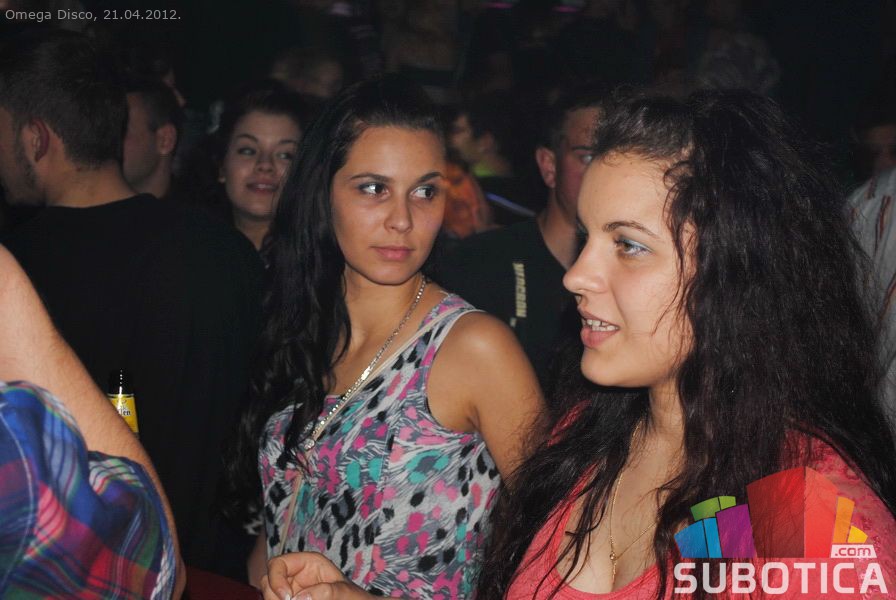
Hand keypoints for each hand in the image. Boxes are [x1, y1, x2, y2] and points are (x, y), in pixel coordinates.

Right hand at [260, 552, 379, 599]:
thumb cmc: (354, 598)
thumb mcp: (346, 593)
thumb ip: (328, 592)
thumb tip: (301, 598)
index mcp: (308, 563)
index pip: (278, 563)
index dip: (276, 579)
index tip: (287, 598)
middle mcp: (295, 575)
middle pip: (268, 580)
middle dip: (273, 594)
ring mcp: (291, 591)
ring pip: (269, 595)